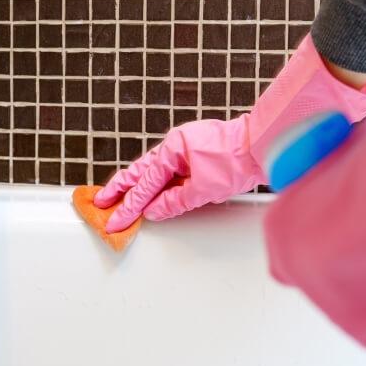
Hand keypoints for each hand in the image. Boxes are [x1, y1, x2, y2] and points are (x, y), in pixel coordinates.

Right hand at [93, 116, 264, 232]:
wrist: (265, 145)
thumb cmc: (238, 159)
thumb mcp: (203, 189)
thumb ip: (175, 201)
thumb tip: (154, 211)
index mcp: (173, 148)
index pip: (145, 183)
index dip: (128, 205)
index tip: (114, 219)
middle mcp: (177, 145)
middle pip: (142, 171)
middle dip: (121, 189)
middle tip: (101, 202)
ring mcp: (186, 149)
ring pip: (155, 170)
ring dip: (137, 185)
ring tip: (118, 196)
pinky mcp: (197, 155)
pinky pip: (171, 171)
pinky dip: (159, 183)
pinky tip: (153, 193)